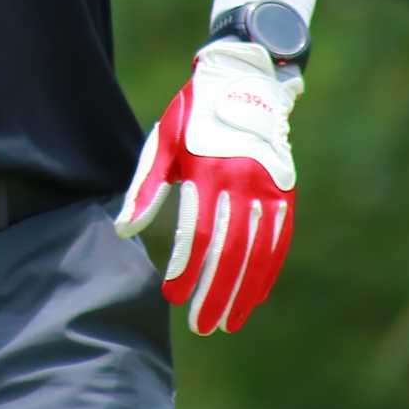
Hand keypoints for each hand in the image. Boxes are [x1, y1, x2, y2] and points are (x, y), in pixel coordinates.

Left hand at [115, 39, 300, 334]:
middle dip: (215, 292)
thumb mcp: (162, 143)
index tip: (172, 295)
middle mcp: (243, 182)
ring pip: (257, 252)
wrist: (243, 83)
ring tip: (227, 321)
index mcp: (208, 172)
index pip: (198, 234)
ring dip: (242, 291)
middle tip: (201, 325)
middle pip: (229, 251)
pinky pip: (279, 240)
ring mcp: (268, 189)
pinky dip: (267, 272)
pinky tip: (254, 297)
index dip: (185, 269)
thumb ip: (145, 188)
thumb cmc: (191, 117)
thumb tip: (124, 231)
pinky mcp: (284, 193)